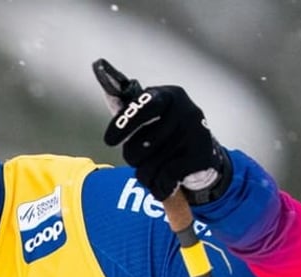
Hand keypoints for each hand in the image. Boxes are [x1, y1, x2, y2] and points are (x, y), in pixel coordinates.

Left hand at [95, 61, 229, 203]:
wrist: (201, 156)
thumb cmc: (163, 132)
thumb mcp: (146, 114)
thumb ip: (124, 102)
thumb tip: (98, 66)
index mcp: (168, 96)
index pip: (143, 106)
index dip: (123, 124)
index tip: (109, 141)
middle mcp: (186, 111)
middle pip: (138, 147)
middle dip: (132, 157)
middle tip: (141, 155)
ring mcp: (195, 134)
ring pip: (148, 167)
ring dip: (145, 175)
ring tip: (155, 167)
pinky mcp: (200, 157)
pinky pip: (163, 179)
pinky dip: (158, 186)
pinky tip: (166, 181)